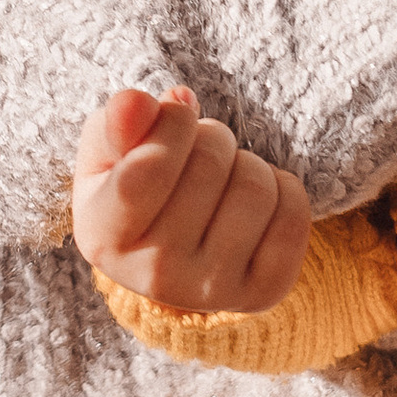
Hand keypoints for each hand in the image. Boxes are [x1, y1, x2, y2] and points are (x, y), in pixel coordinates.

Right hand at [71, 83, 311, 313]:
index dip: (172, 124)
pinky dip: (283, 188)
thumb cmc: (135, 186)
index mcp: (103, 237)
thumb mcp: (109, 153)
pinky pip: (293, 214)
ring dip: (247, 163)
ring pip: (255, 187)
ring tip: (224, 179)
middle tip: (199, 153)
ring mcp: (211, 290)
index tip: (176, 115)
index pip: (148, 169)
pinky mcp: (263, 293)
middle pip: (211, 164)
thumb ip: (117, 123)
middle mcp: (154, 276)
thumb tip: (138, 103)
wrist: (170, 254)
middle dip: (212, 137)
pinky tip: (252, 201)